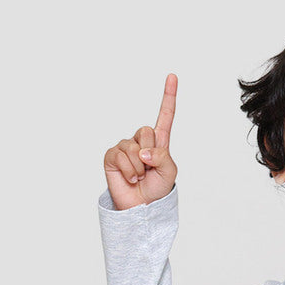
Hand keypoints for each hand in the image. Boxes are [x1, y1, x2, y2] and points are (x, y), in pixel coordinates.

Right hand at [103, 71, 178, 209]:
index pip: (165, 116)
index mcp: (159, 142)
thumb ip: (162, 157)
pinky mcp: (112, 156)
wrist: (142, 208)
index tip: (172, 76)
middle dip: (149, 153)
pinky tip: (130, 178)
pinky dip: (129, 171)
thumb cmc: (157, 190)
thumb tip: (142, 152)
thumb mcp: (169, 172)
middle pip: (146, 131)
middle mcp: (141, 141)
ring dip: (139, 167)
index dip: (168, 96)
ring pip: (133, 146)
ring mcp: (125, 147)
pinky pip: (121, 156)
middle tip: (148, 170)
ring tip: (139, 177)